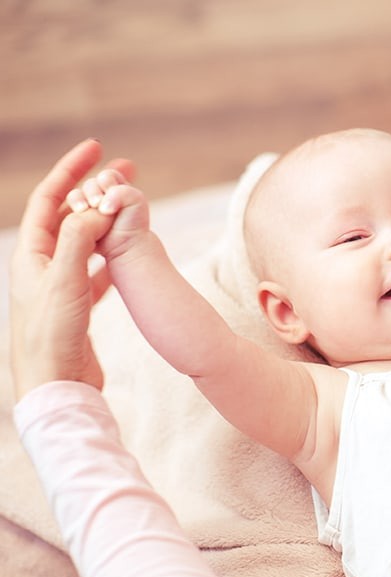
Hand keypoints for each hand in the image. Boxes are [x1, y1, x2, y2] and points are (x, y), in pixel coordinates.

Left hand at [9, 139, 135, 398]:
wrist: (55, 385)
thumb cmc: (52, 336)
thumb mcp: (64, 282)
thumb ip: (77, 241)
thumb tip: (96, 208)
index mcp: (31, 256)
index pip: (49, 199)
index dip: (70, 170)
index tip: (96, 149)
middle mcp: (41, 266)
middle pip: (68, 216)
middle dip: (94, 191)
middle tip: (125, 173)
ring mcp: (59, 286)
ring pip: (84, 241)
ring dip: (105, 222)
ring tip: (130, 207)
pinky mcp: (76, 306)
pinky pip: (96, 269)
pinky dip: (112, 256)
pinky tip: (127, 255)